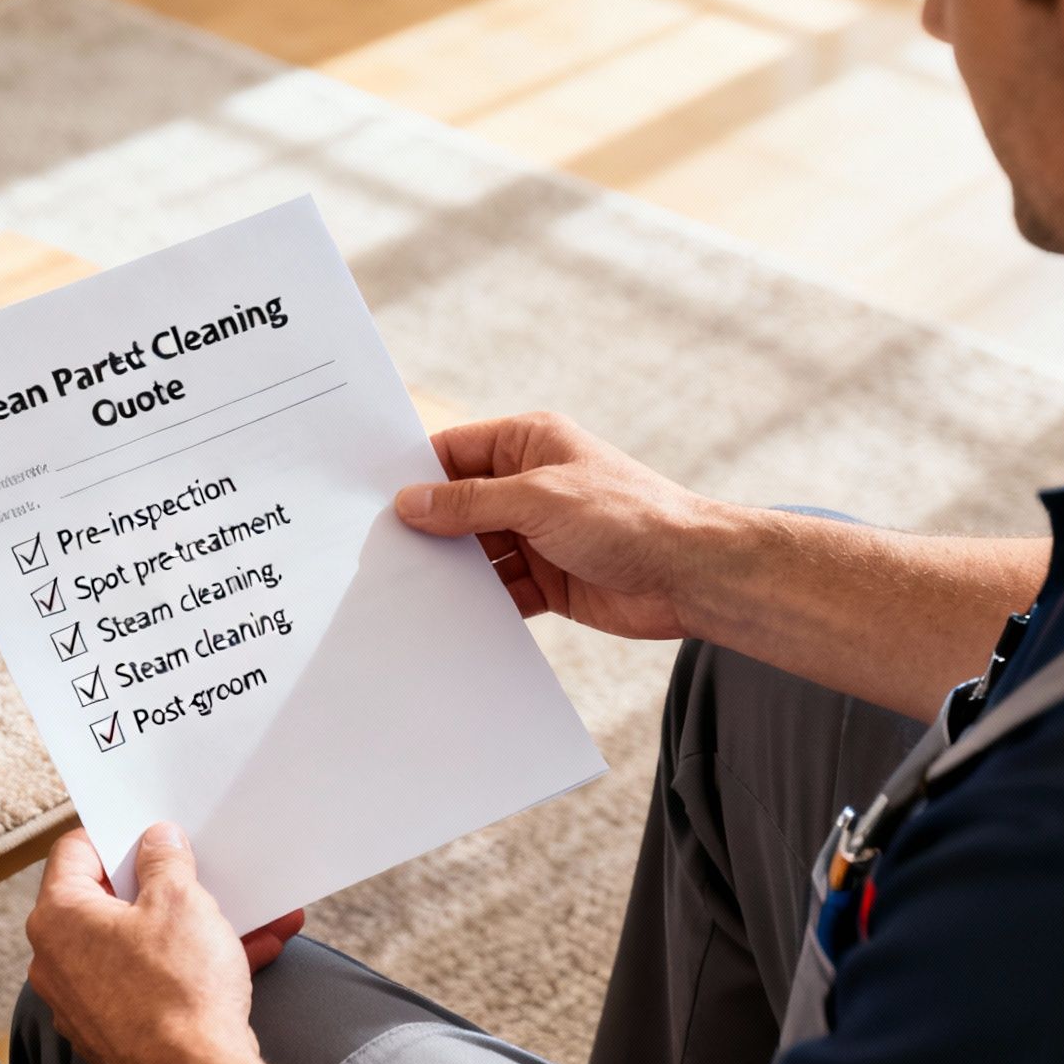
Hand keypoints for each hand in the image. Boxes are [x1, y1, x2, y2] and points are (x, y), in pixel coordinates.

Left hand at [25, 824, 304, 1063]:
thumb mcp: (180, 899)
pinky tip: (250, 950)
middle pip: (109, 900)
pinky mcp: (118, 1030)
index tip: (152, 833)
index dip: (118, 834)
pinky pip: (155, 981)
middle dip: (164, 884)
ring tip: (242, 911)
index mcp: (58, 918)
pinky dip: (194, 965)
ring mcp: (86, 1001)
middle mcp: (59, 961)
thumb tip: (157, 841)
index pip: (74, 850)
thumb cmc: (177, 993)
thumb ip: (164, 859)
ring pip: (141, 944)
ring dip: (192, 925)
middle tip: (197, 871)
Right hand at [395, 412, 716, 639]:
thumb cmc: (629, 517)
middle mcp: (529, 487)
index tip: (371, 500)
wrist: (692, 576)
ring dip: (451, 572)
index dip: (415, 475)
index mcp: (529, 445)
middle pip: (459, 506)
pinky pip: (498, 591)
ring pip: (475, 552)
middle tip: (377, 553)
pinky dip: (478, 604)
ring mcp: (537, 535)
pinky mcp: (547, 580)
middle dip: (427, 530)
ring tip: (405, 591)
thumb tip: (410, 503)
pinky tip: (448, 618)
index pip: (454, 452)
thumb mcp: (538, 500)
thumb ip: (470, 503)